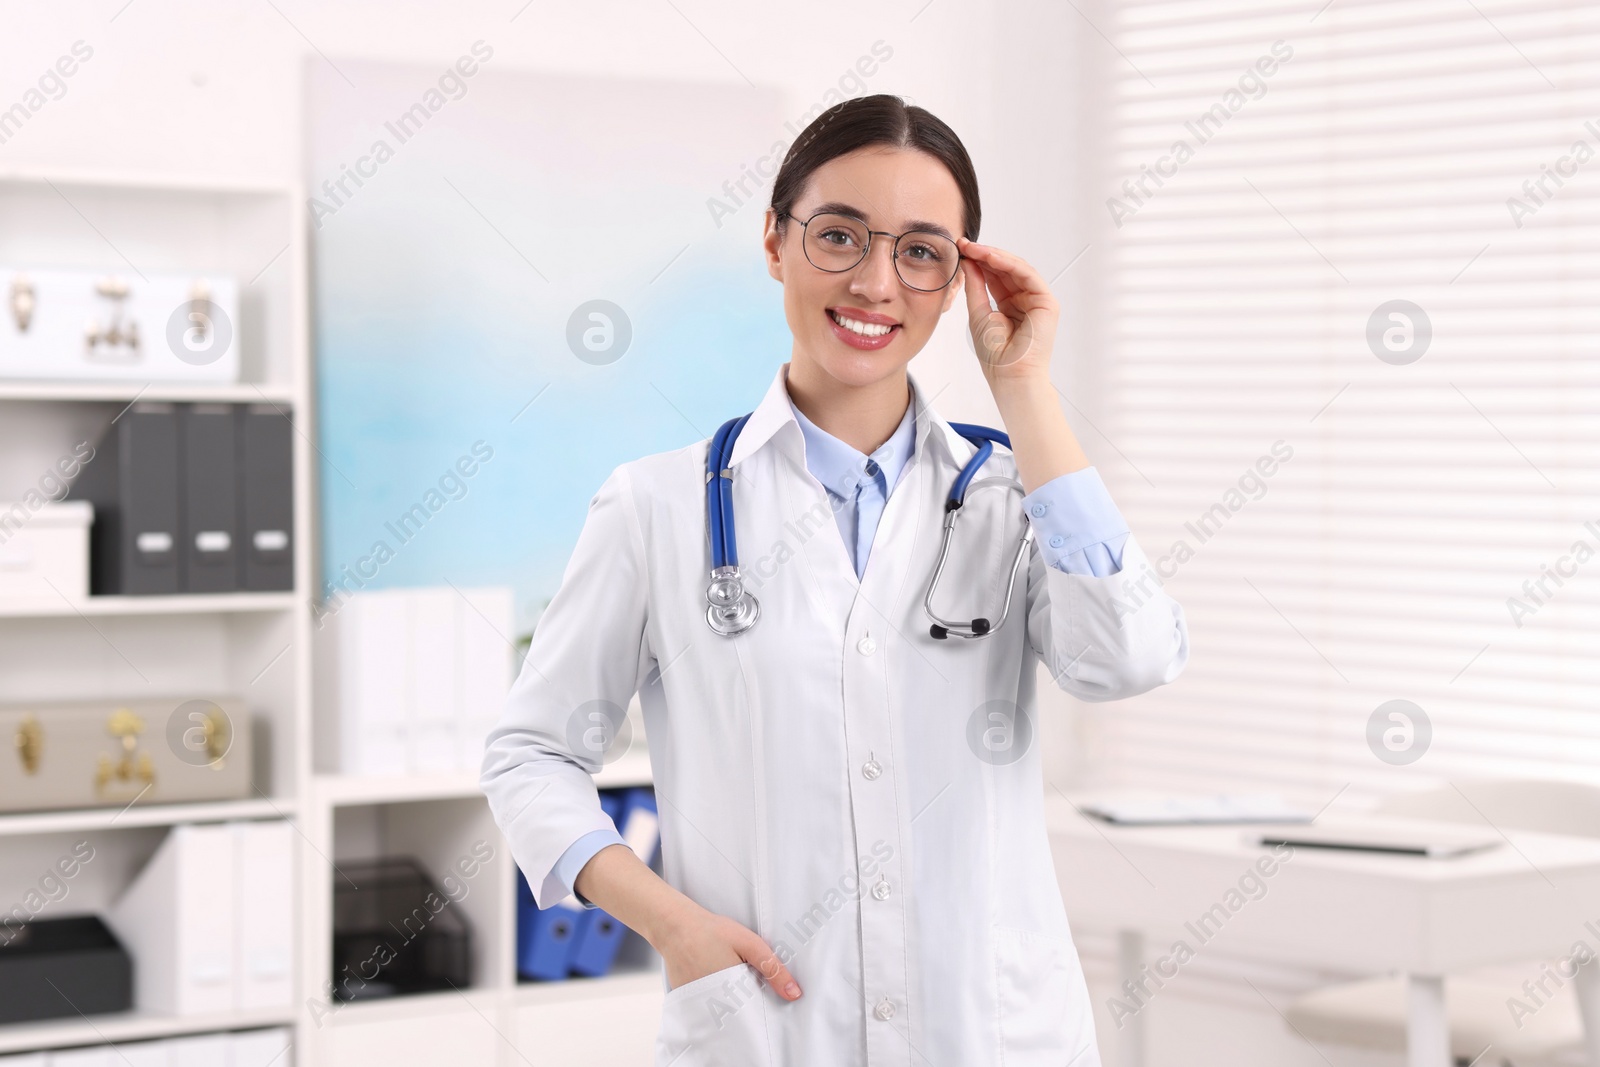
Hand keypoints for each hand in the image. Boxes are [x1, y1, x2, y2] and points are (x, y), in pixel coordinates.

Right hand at [656, 902, 801, 1001]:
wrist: (674, 926)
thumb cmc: (712, 931)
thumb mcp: (749, 944)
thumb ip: (772, 968)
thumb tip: (794, 994)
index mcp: (732, 990)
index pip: (754, 1013)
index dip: (763, 1009)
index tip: (768, 1001)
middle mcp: (714, 1002)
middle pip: (739, 1016)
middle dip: (748, 1008)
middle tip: (747, 984)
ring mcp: (698, 1003)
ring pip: (722, 1011)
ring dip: (731, 1003)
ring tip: (731, 981)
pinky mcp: (687, 1000)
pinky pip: (707, 1006)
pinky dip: (715, 999)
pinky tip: (717, 981)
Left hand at [957, 237, 1059, 385]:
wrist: (1010, 375)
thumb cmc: (995, 354)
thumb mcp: (978, 313)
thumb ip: (975, 286)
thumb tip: (968, 261)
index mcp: (1009, 305)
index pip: (994, 276)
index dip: (977, 262)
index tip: (959, 249)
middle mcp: (1025, 300)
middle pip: (1005, 269)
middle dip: (984, 254)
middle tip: (964, 244)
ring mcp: (1037, 300)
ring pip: (1017, 268)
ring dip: (994, 256)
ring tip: (973, 248)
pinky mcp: (1047, 302)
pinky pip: (1028, 275)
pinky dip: (1009, 264)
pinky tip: (990, 257)